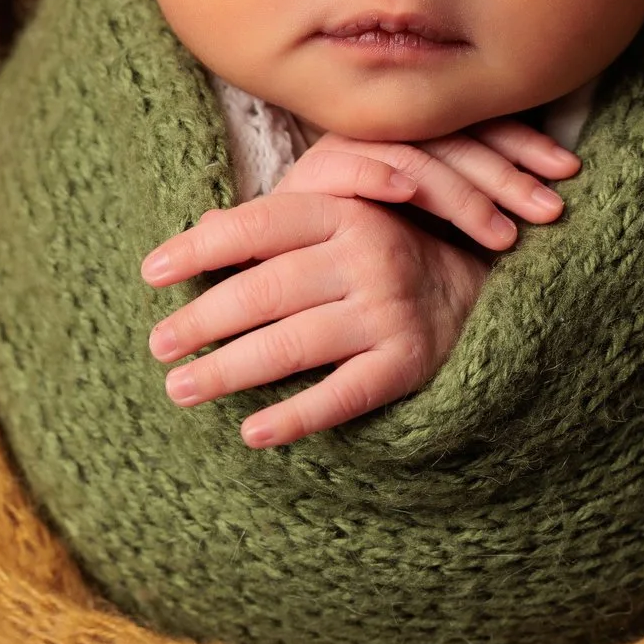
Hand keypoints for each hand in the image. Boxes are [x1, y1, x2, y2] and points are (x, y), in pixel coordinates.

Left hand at [139, 120, 579, 447]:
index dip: (200, 249)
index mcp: (344, 211)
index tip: (151, 273)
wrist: (492, 284)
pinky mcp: (409, 360)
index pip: (257, 226)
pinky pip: (343, 394)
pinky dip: (297, 416)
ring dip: (230, 369)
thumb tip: (202, 227)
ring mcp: (389, 309)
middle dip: (204, 319)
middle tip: (158, 345)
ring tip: (181, 389)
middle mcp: (367, 254)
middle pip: (266, 289)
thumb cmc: (396, 247)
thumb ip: (277, 223)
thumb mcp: (344, 216)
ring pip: (294, 343)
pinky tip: (254, 433)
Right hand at [274, 119, 579, 248]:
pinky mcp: (306, 181)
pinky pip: (345, 167)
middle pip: (454, 137)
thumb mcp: (450, 241)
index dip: (525, 143)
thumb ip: (486, 215)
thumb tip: (559, 203)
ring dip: (461, 193)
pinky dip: (377, 176)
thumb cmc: (386, 268)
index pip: (479, 123)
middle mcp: (385, 135)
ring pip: (413, 155)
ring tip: (500, 234)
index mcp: (421, 137)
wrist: (297, 286)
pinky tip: (409, 195)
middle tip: (550, 209)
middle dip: (507, 173)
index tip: (568, 172)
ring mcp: (345, 153)